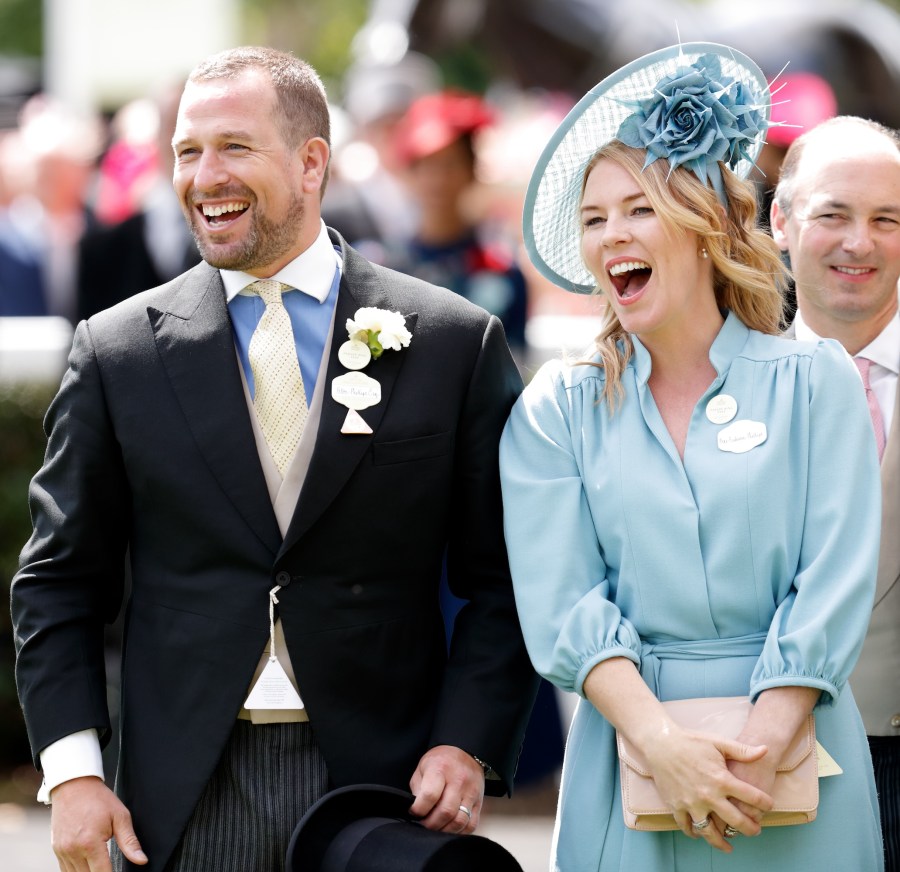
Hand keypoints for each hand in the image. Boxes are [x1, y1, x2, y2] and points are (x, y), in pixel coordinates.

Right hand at [50, 776, 146, 871]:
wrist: (73, 785)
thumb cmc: (98, 799)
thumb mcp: (120, 816)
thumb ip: (130, 842)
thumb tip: (141, 860)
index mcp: (90, 843)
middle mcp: (73, 850)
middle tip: (110, 867)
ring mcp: (62, 852)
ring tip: (100, 866)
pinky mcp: (56, 850)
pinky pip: (65, 871)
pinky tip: (87, 867)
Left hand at [408, 745, 484, 833]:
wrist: (465, 752)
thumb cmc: (441, 761)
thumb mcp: (423, 767)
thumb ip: (418, 788)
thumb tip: (415, 811)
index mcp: (441, 769)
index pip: (430, 795)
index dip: (419, 809)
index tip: (414, 812)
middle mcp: (458, 780)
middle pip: (446, 811)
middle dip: (431, 824)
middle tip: (424, 824)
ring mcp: (471, 792)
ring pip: (459, 821)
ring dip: (445, 830)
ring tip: (436, 828)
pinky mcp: (479, 802)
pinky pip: (471, 824)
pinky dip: (459, 832)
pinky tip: (450, 828)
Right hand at [644, 729, 773, 852]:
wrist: (660, 743)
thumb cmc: (690, 741)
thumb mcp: (718, 742)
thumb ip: (742, 750)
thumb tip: (765, 750)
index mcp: (722, 779)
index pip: (753, 798)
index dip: (765, 803)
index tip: (769, 806)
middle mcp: (709, 795)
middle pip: (737, 822)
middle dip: (751, 829)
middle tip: (755, 830)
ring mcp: (692, 803)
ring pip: (711, 832)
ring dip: (722, 842)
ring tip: (729, 846)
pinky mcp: (676, 806)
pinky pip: (687, 827)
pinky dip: (695, 834)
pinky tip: (701, 834)